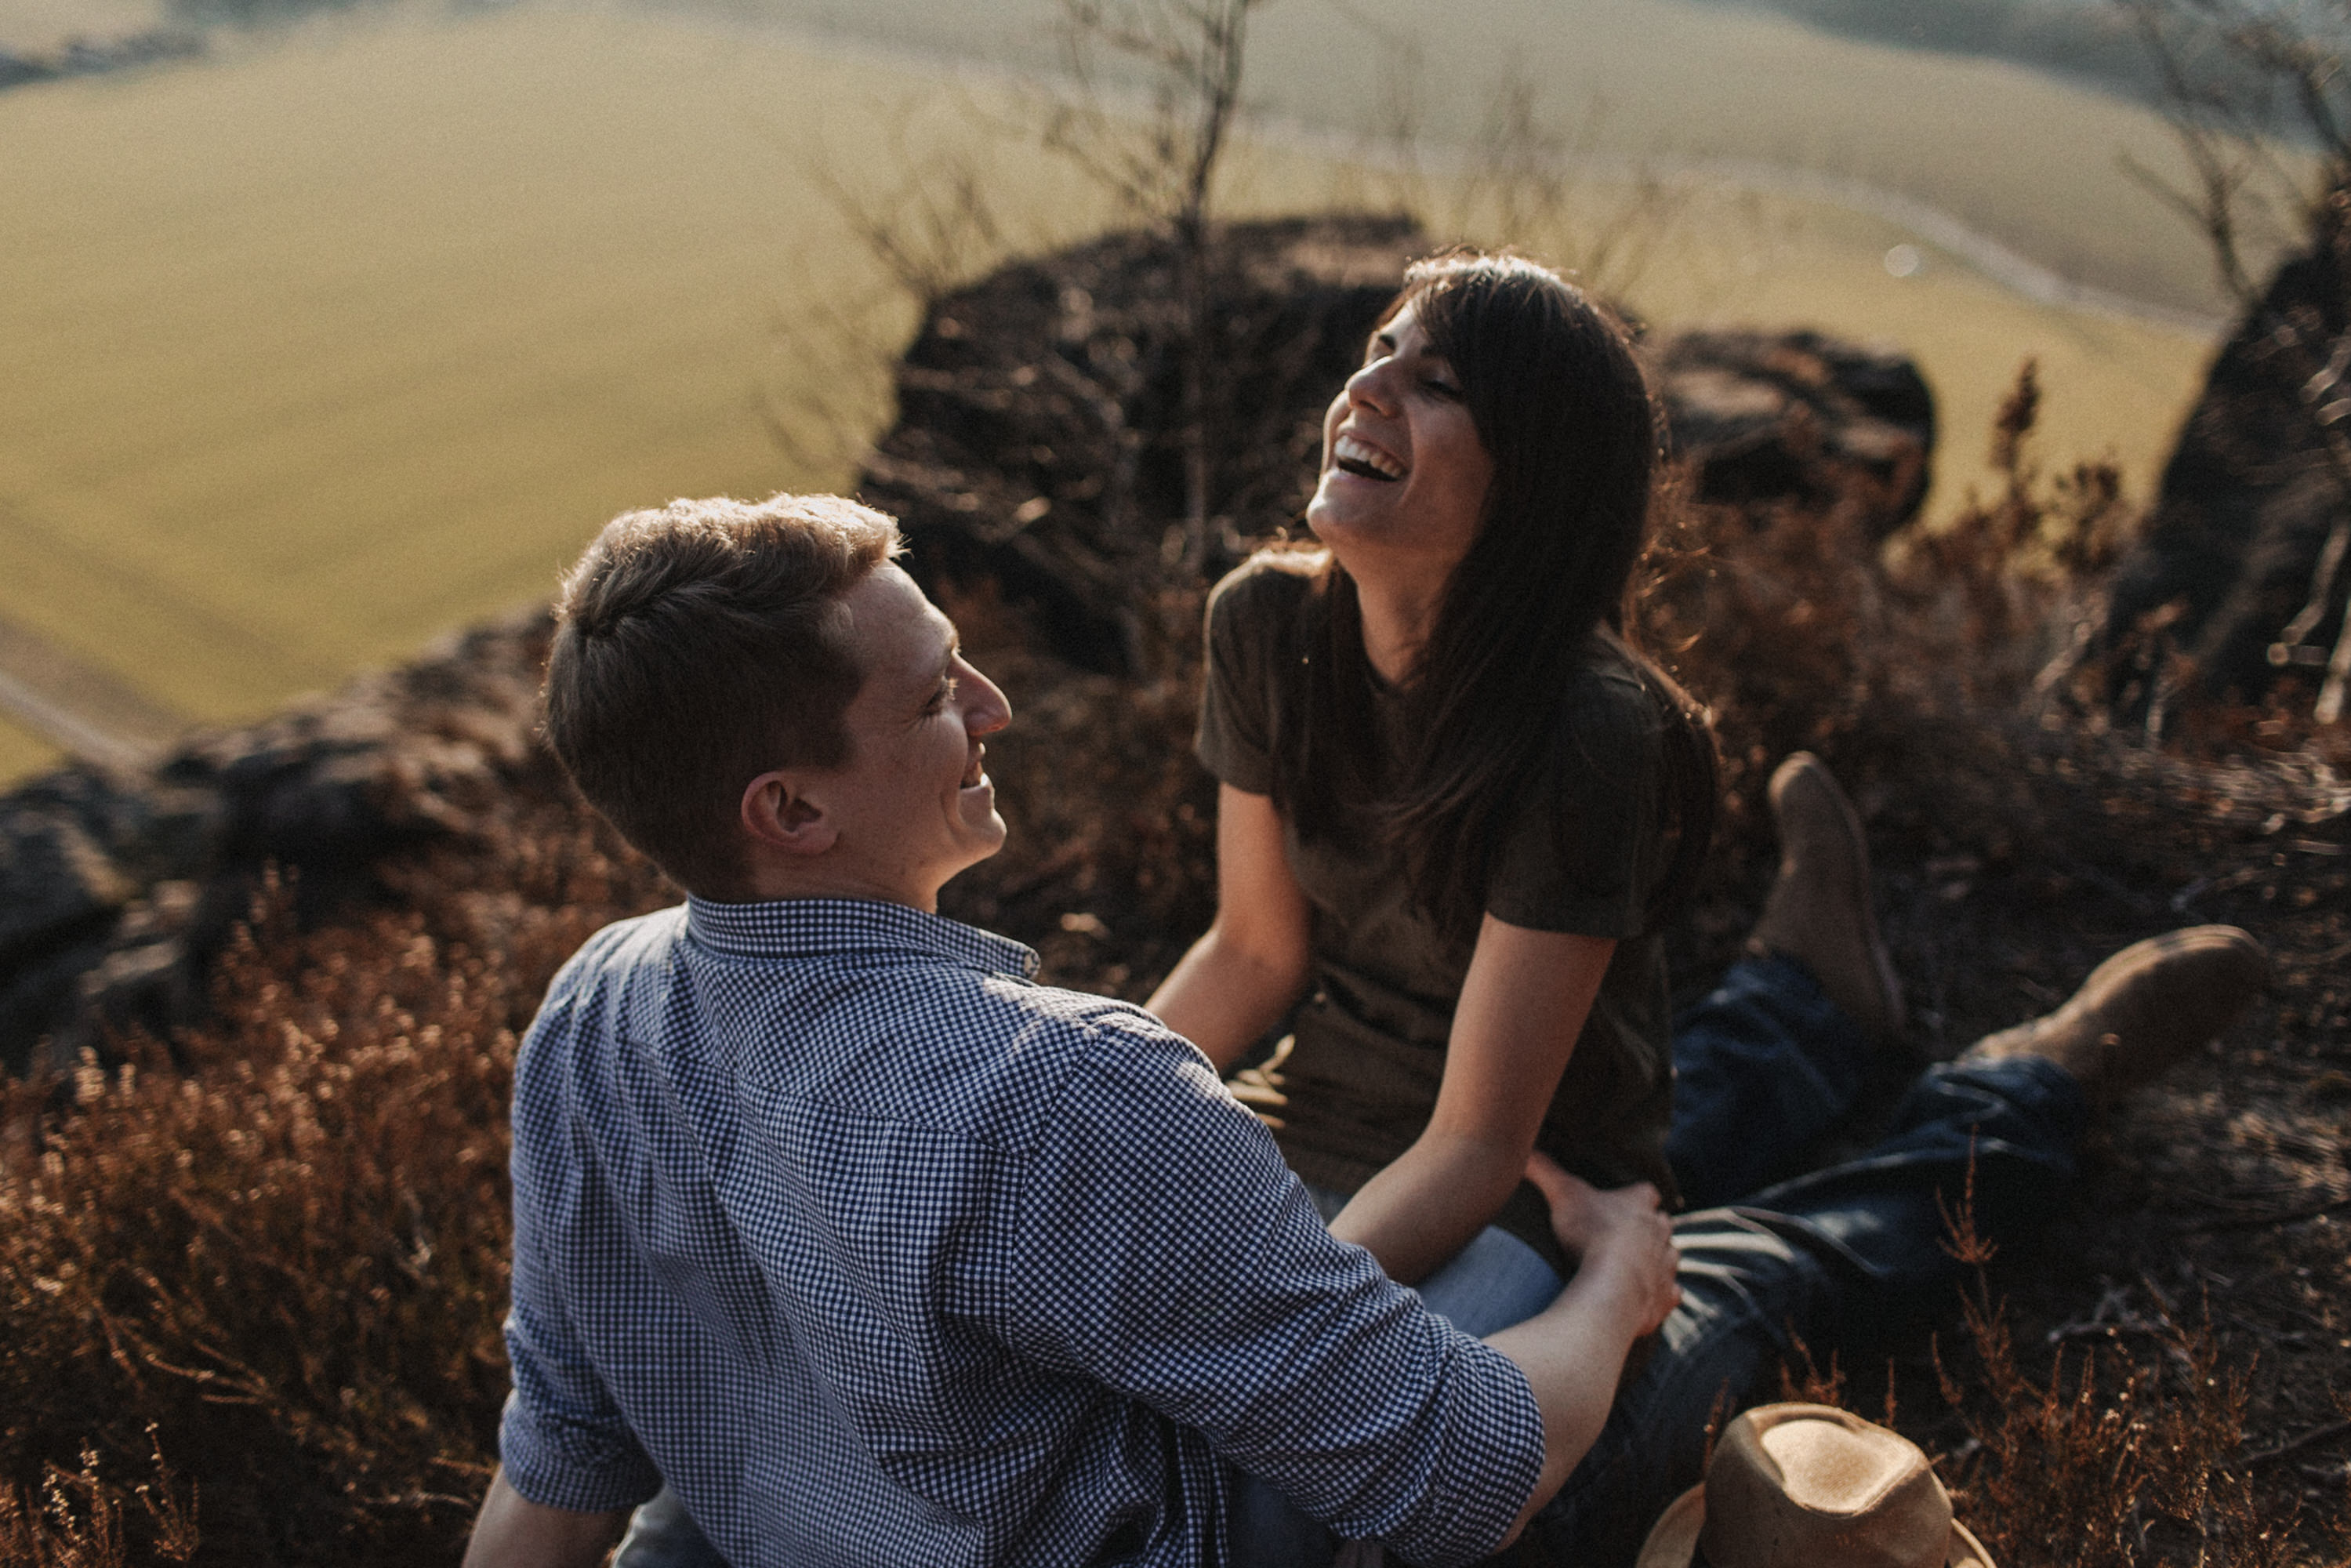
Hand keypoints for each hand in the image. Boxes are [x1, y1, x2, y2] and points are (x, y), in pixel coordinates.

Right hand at [1524, 1151, 1678, 1336]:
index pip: (1646, 1192)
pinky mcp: (1666, 1297)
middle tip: (1624, 1236)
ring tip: (1634, 1266)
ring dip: (1656, 1260)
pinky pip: (1671, 1293)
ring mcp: (1666, 1266)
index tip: (1623, 1201)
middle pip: (1661, 1224)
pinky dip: (1662, 1294)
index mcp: (1640, 1203)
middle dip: (1648, 1229)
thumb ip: (1544, 1170)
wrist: (1613, 1287)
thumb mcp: (1561, 1195)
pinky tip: (1646, 1296)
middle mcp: (1661, 1232)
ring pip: (1670, 1257)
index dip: (1636, 1197)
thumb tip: (1523, 1150)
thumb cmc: (1590, 1235)